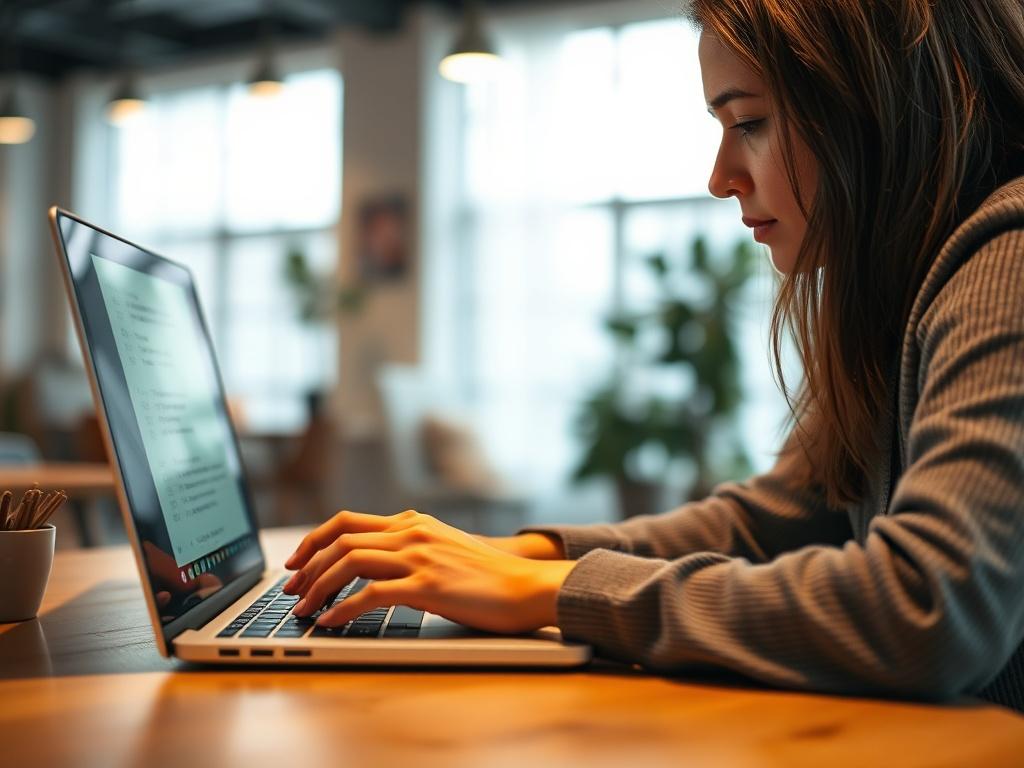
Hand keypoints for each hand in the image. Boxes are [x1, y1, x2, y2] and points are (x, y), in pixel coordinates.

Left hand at [283, 509, 576, 633]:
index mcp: (413, 522)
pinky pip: (372, 594)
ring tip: (303, 610)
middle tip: (290, 591)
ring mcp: (420, 556)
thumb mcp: (445, 549)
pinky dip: (344, 609)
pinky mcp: (429, 585)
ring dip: (318, 586)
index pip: (347, 521)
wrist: (528, 586)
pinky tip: (331, 622)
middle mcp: (412, 532)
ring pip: (350, 561)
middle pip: (340, 538)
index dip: (314, 540)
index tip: (296, 563)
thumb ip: (413, 547)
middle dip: (307, 566)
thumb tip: (377, 564)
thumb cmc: (488, 577)